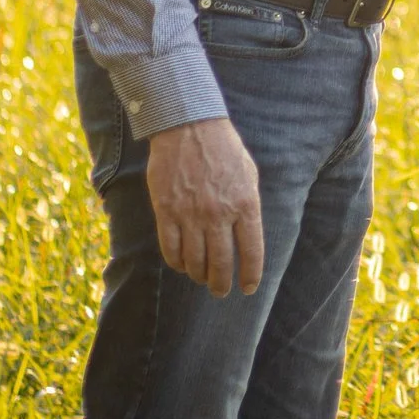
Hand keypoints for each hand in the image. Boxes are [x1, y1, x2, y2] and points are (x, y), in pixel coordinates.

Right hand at [148, 116, 263, 296]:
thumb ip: (247, 205)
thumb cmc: (224, 149)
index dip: (250, 275)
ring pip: (195, 261)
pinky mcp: (166, 211)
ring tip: (201, 278)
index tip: (248, 288)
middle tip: (220, 291)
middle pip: (221, 264)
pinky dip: (177, 263)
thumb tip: (246, 235)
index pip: (252, 252)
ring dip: (199, 275)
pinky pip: (170, 249)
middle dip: (221, 284)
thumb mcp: (248, 174)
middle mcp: (219, 214)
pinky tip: (181, 265)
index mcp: (245, 204)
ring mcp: (191, 214)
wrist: (189, 126)